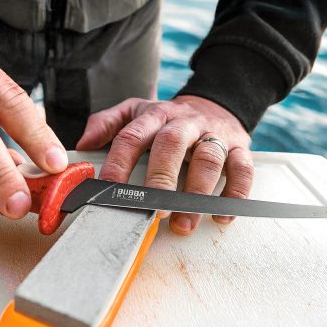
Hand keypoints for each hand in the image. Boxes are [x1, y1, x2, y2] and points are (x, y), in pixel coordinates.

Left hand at [76, 95, 253, 234]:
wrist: (215, 103)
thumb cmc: (168, 119)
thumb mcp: (136, 112)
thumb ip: (107, 124)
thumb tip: (83, 144)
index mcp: (155, 115)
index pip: (132, 136)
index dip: (119, 162)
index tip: (108, 189)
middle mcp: (184, 123)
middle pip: (172, 144)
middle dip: (161, 178)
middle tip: (153, 209)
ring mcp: (214, 135)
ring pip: (208, 159)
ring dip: (197, 192)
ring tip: (184, 223)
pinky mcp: (240, 147)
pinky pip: (243, 168)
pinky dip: (236, 193)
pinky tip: (222, 216)